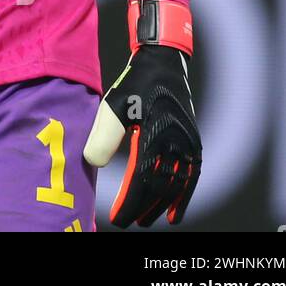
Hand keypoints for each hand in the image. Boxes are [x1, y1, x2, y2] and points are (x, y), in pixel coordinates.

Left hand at [85, 43, 201, 226]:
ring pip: (176, 185)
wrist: (162, 64)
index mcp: (156, 136)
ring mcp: (188, 145)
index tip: (118, 218)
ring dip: (162, 206)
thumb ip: (102, 135)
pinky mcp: (192, 143)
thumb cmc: (134, 85)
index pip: (143, 181)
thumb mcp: (112, 105)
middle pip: (161, 187)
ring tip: (147, 220)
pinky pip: (190, 176)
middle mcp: (177, 144)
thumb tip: (93, 163)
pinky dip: (183, 195)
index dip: (130, 202)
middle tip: (128, 221)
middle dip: (144, 208)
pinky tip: (175, 210)